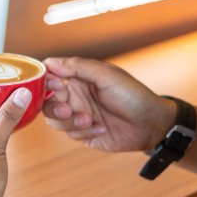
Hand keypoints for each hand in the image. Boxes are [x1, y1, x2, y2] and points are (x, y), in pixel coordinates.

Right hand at [43, 57, 176, 151]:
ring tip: (91, 120)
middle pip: (47, 101)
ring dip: (70, 122)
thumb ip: (78, 67)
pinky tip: (101, 129)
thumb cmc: (133, 95)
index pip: (50, 76)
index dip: (46, 81)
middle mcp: (75, 96)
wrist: (151, 125)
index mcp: (78, 78)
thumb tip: (50, 62)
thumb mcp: (107, 76)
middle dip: (55, 107)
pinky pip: (70, 134)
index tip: (55, 84)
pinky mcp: (82, 133)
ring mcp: (77, 115)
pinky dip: (84, 132)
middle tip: (69, 109)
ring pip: (54, 120)